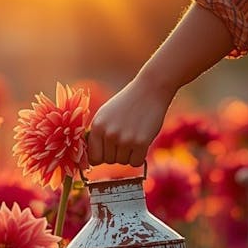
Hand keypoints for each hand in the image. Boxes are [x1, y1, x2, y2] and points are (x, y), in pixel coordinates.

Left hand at [87, 3, 232, 167]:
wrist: (156, 85)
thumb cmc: (132, 102)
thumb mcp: (110, 114)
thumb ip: (101, 134)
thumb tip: (93, 159)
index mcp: (97, 124)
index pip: (92, 156)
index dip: (102, 155)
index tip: (110, 148)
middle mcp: (106, 132)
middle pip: (107, 162)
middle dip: (118, 154)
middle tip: (128, 136)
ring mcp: (121, 138)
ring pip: (122, 163)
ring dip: (131, 153)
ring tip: (136, 133)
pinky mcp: (137, 142)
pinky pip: (136, 162)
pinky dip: (142, 154)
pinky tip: (144, 137)